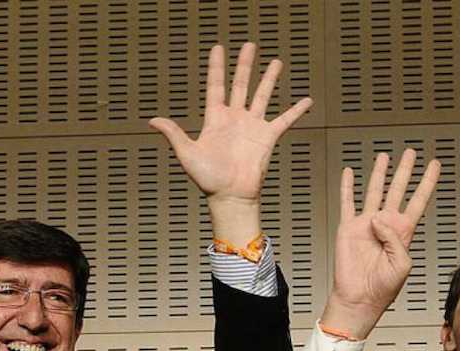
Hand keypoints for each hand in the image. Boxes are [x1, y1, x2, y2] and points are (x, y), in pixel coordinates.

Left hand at [149, 43, 312, 244]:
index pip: (216, 86)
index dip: (217, 67)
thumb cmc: (208, 179)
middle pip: (241, 84)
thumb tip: (152, 120)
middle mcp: (235, 119)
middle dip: (245, 64)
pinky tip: (306, 101)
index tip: (218, 48)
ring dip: (269, 79)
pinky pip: (284, 120)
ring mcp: (252, 127)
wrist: (230, 197)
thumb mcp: (187, 153)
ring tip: (277, 62)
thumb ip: (174, 134)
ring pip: (263, 96)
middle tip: (250, 45)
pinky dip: (296, 111)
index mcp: (215, 119)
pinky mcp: (268, 138)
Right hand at [320, 150, 440, 338]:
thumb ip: (395, 239)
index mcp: (403, 233)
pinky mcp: (349, 228)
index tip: (433, 166)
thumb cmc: (382, 289)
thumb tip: (379, 219)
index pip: (418, 201)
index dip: (427, 183)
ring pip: (374, 191)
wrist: (359, 298)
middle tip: (410, 154)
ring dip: (379, 173)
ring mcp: (367, 225)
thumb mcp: (402, 264)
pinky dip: (348, 187)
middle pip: (398, 190)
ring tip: (384, 157)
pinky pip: (348, 202)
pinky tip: (349, 175)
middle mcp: (386, 225)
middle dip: (405, 171)